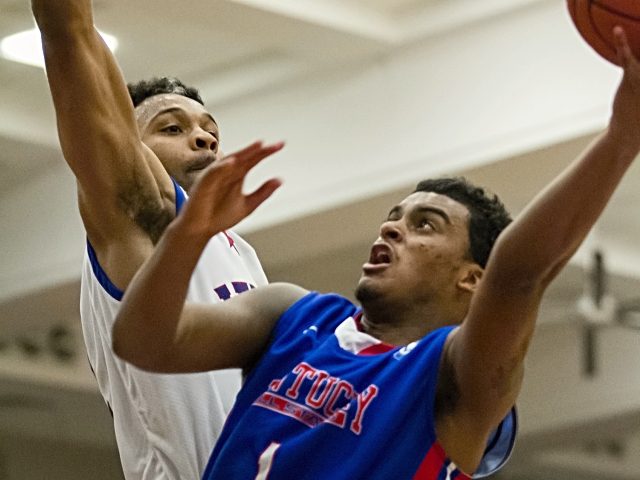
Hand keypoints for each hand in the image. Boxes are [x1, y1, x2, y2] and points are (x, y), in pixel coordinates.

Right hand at [176, 140, 283, 238]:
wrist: (200, 230)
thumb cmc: (218, 216)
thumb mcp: (248, 205)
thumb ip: (263, 193)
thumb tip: (279, 180)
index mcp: (237, 176)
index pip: (253, 160)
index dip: (266, 152)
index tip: (280, 146)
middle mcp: (226, 173)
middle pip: (244, 157)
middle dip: (258, 150)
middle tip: (273, 145)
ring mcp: (215, 177)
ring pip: (230, 161)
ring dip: (243, 153)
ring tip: (257, 146)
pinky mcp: (204, 184)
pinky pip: (213, 173)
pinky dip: (222, 167)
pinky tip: (233, 163)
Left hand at [609, 27, 639, 152]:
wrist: (629, 134)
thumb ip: (637, 79)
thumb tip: (630, 68)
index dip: (636, 48)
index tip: (638, 25)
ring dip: (639, 34)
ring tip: (638, 15)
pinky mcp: (633, 79)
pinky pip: (627, 57)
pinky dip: (621, 43)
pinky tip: (617, 31)